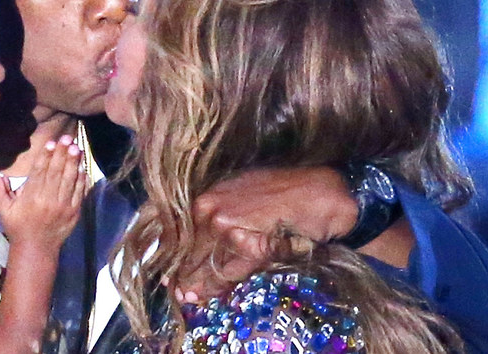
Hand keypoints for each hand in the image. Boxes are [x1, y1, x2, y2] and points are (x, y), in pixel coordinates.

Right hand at [0, 134, 87, 249]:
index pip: (39, 172)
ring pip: (69, 180)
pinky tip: (82, 166)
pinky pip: (79, 192)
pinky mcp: (74, 212)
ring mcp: (63, 206)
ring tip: (76, 147)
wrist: (37, 249)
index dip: (46, 157)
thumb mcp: (3, 211)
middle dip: (62, 154)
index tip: (51, 143)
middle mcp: (48, 200)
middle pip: (56, 172)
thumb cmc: (18, 227)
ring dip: (73, 162)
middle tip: (67, 138)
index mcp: (31, 198)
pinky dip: (81, 178)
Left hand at [175, 166, 355, 296]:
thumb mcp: (239, 193)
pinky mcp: (250, 247)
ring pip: (205, 265)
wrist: (322, 192)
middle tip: (177, 291)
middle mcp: (210, 210)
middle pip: (186, 251)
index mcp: (205, 197)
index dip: (171, 253)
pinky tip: (211, 294)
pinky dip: (220, 286)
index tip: (166, 270)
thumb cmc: (282, 191)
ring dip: (197, 285)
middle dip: (182, 274)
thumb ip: (216, 214)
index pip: (176, 231)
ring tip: (188, 297)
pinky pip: (230, 273)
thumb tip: (194, 242)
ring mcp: (228, 228)